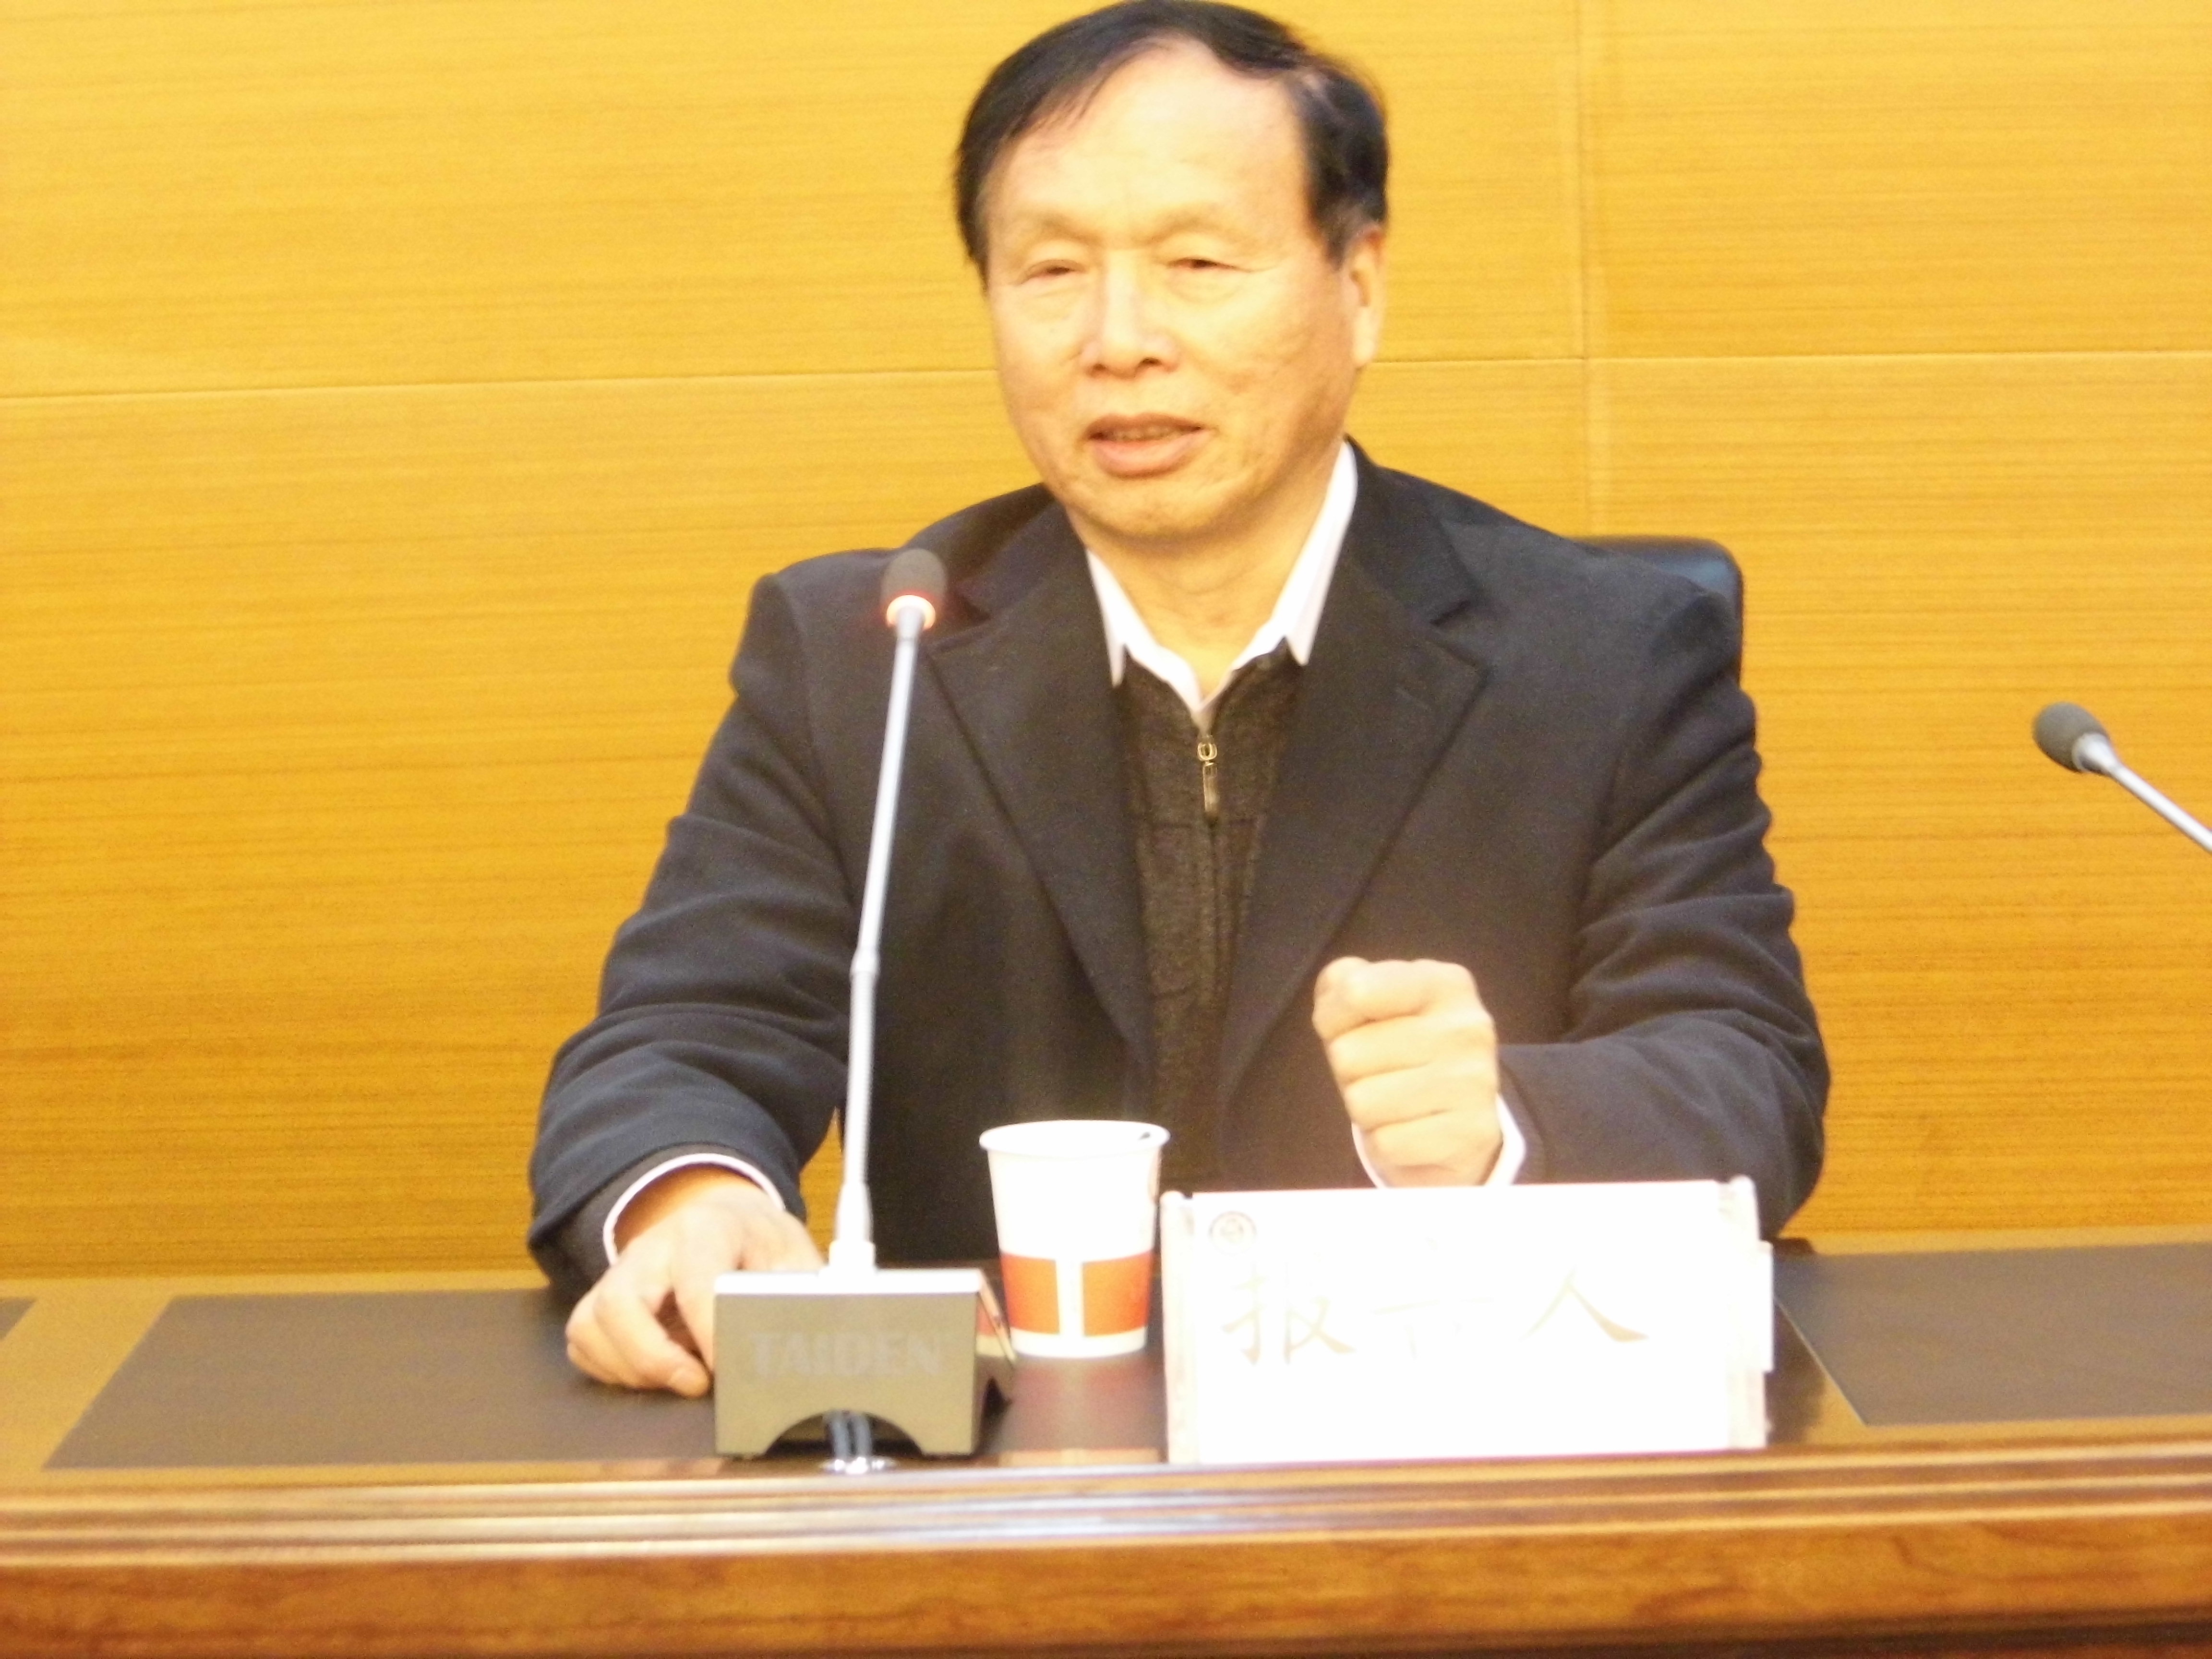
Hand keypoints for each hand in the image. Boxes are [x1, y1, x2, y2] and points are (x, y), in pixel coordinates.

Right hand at [564, 1167, 821, 1396]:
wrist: (727, 1217)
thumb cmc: (759, 1243)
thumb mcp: (792, 1256)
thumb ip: (798, 1296)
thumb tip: (805, 1344)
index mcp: (706, 1229)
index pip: (696, 1280)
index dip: (709, 1331)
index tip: (726, 1371)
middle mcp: (651, 1248)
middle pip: (620, 1301)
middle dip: (652, 1357)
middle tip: (695, 1385)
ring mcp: (620, 1274)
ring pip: (591, 1324)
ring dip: (629, 1368)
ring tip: (678, 1382)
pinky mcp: (603, 1300)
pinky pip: (583, 1342)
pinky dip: (610, 1370)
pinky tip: (652, 1377)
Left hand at [1312, 957, 1502, 1184]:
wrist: (1458, 1120)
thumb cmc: (1402, 1052)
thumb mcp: (1373, 1005)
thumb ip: (1343, 983)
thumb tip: (1336, 994)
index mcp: (1445, 984)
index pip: (1355, 991)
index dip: (1333, 1019)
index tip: (1354, 1028)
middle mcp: (1467, 1027)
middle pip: (1348, 1053)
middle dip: (1350, 1071)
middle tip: (1380, 1074)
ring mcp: (1475, 1083)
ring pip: (1362, 1102)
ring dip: (1367, 1109)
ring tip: (1394, 1102)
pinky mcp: (1472, 1135)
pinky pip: (1385, 1143)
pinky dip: (1386, 1144)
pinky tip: (1411, 1130)